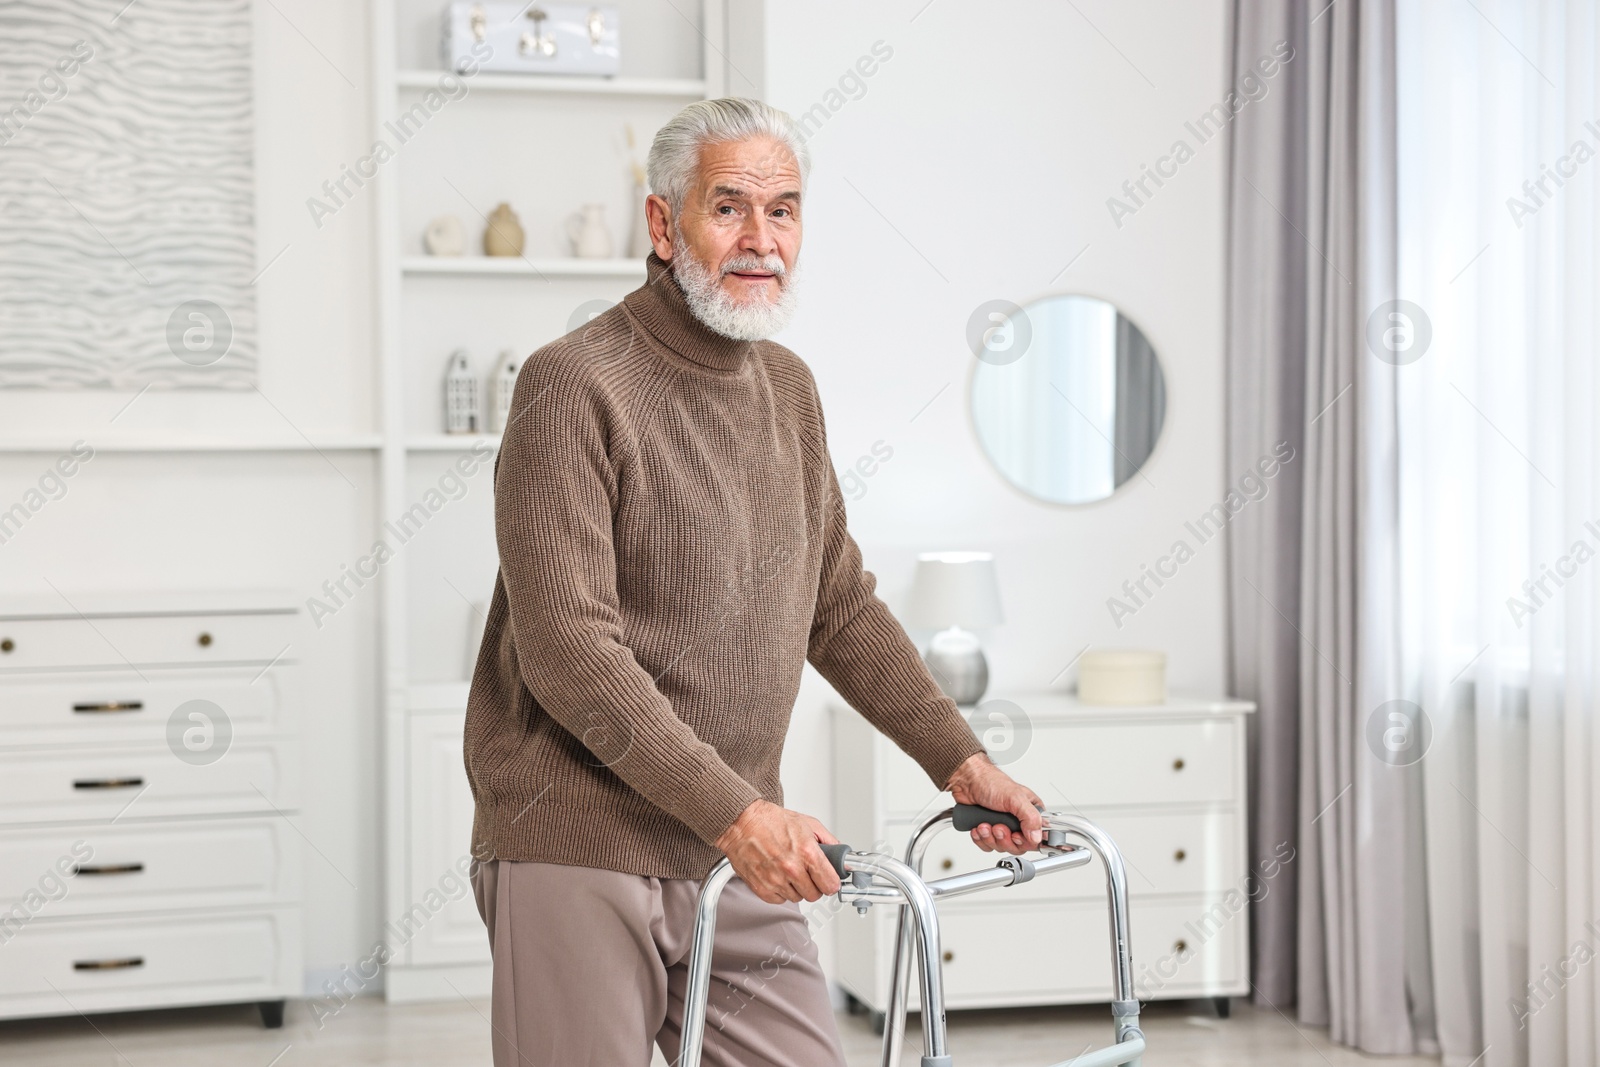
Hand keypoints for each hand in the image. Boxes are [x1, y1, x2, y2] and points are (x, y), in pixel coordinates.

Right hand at [715, 800, 840, 904]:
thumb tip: (840, 855)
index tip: (828, 880)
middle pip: (815, 895)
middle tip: (807, 872)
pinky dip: (780, 891)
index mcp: (807, 852)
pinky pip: (779, 900)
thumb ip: (829, 841)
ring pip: (797, 898)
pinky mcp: (761, 888)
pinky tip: (777, 875)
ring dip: (795, 887)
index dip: (831, 882)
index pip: (830, 884)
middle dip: (813, 884)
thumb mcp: (807, 823)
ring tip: (788, 869)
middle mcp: (792, 869)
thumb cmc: (771, 821)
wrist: (741, 823)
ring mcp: (776, 880)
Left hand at [946, 753, 1043, 854]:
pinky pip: (987, 846)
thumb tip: (1036, 837)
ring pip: (1001, 847)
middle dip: (1004, 839)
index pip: (1036, 838)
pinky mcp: (988, 831)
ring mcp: (1003, 826)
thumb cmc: (990, 782)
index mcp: (1030, 812)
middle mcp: (1018, 821)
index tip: (1015, 836)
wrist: (967, 781)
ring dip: (990, 838)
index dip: (1025, 841)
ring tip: (984, 824)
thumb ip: (1030, 817)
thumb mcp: (1015, 798)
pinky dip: (981, 839)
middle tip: (997, 827)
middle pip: (1018, 847)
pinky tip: (977, 827)